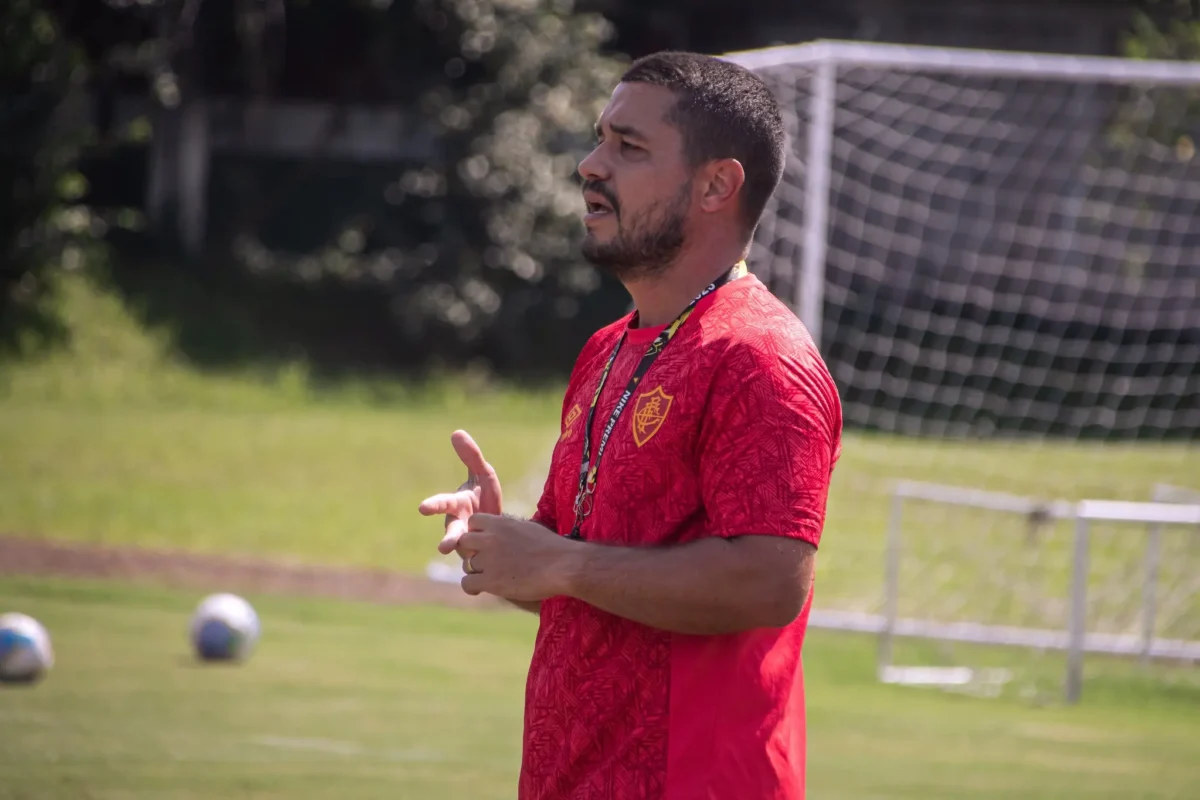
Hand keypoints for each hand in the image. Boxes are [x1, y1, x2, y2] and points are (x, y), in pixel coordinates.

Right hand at [417, 430, 503, 559]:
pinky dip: (485, 564)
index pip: (443, 503)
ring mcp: (467, 542)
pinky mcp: (479, 556)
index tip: (422, 508)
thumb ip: (471, 456)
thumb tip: (456, 432)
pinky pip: (480, 562)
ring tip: (473, 561)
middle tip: (443, 548)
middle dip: (448, 539)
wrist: (496, 522)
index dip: (433, 506)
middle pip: (451, 532)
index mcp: (457, 505)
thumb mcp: (484, 474)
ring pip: (465, 551)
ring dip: (469, 554)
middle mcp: (458, 525)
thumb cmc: (485, 496)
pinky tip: (494, 567)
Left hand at [456, 514, 577, 601]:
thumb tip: (503, 530)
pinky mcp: (491, 581)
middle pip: (464, 542)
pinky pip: (467, 582)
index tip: (485, 542)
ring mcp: (489, 560)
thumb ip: (510, 528)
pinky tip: (480, 589)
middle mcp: (490, 538)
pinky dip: (472, 587)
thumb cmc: (553, 547)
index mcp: (501, 523)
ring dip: (475, 571)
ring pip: (466, 564)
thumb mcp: (528, 528)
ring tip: (488, 577)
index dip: (477, 533)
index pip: (473, 522)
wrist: (563, 565)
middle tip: (483, 561)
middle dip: (471, 551)